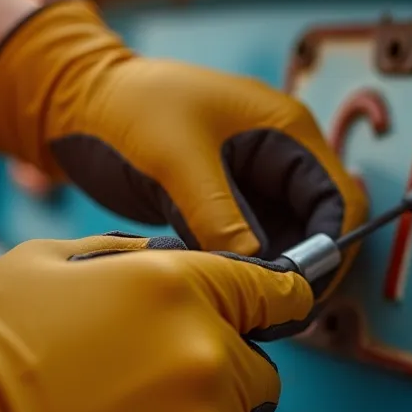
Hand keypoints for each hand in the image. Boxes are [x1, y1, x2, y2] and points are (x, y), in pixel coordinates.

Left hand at [0, 0, 367, 296]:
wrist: (72, 99)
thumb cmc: (126, 110)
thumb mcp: (176, 162)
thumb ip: (222, 217)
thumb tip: (261, 273)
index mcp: (286, 131)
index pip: (339, 199)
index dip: (329, 248)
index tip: (297, 288)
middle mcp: (279, 154)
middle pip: (319, 224)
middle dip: (302, 267)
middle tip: (274, 311)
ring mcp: (252, 179)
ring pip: (285, 238)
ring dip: (271, 270)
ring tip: (245, 306)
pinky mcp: (223, 200)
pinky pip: (251, 241)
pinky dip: (242, 265)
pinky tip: (221, 287)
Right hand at [0, 233, 310, 411]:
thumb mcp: (43, 265)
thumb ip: (122, 255)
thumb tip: (158, 257)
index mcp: (175, 288)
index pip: (273, 291)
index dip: (281, 299)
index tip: (284, 307)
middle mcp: (204, 354)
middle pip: (261, 369)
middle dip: (224, 372)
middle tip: (158, 384)